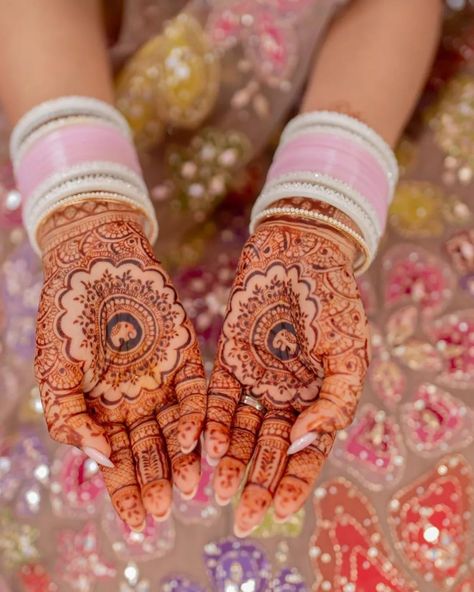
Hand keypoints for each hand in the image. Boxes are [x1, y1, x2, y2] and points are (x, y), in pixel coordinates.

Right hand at [35, 199, 205, 528]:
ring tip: (187, 487)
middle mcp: (136, 401)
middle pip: (149, 451)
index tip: (138, 523)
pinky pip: (195, 394)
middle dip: (156, 481)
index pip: (116, 461)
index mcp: (103, 410)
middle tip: (166, 509)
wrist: (95, 263)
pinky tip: (194, 440)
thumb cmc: (67, 317)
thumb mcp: (55, 373)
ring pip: (175, 429)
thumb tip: (99, 459)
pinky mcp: (186, 357)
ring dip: (181, 458)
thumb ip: (71, 419)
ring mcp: (163, 381)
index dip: (125, 492)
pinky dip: (194, 417)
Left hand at [204, 217, 368, 535]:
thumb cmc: (331, 299)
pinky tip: (201, 445)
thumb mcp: (349, 352)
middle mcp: (285, 394)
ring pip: (239, 428)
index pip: (308, 451)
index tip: (278, 510)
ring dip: (229, 458)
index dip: (295, 481)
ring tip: (216, 489)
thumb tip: (305, 444)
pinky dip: (209, 421)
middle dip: (257, 482)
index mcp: (319, 397)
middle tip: (241, 517)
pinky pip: (217, 397)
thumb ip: (334, 401)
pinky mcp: (229, 358)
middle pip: (269, 448)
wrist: (297, 250)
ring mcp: (256, 378)